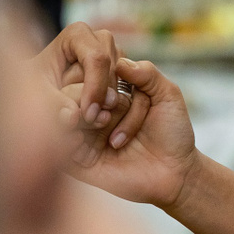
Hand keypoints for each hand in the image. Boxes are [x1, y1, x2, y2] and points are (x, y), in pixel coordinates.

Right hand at [36, 24, 197, 208]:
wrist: (175, 172)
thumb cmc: (172, 133)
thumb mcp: (168, 96)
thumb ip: (148, 73)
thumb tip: (119, 61)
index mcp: (108, 95)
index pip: (89, 74)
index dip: (104, 80)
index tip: (125, 94)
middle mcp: (90, 113)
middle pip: (71, 92)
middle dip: (94, 99)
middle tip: (110, 113)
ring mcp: (80, 135)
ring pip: (63, 115)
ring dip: (87, 119)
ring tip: (109, 130)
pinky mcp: (74, 160)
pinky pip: (58, 144)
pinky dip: (76, 140)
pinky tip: (102, 146)